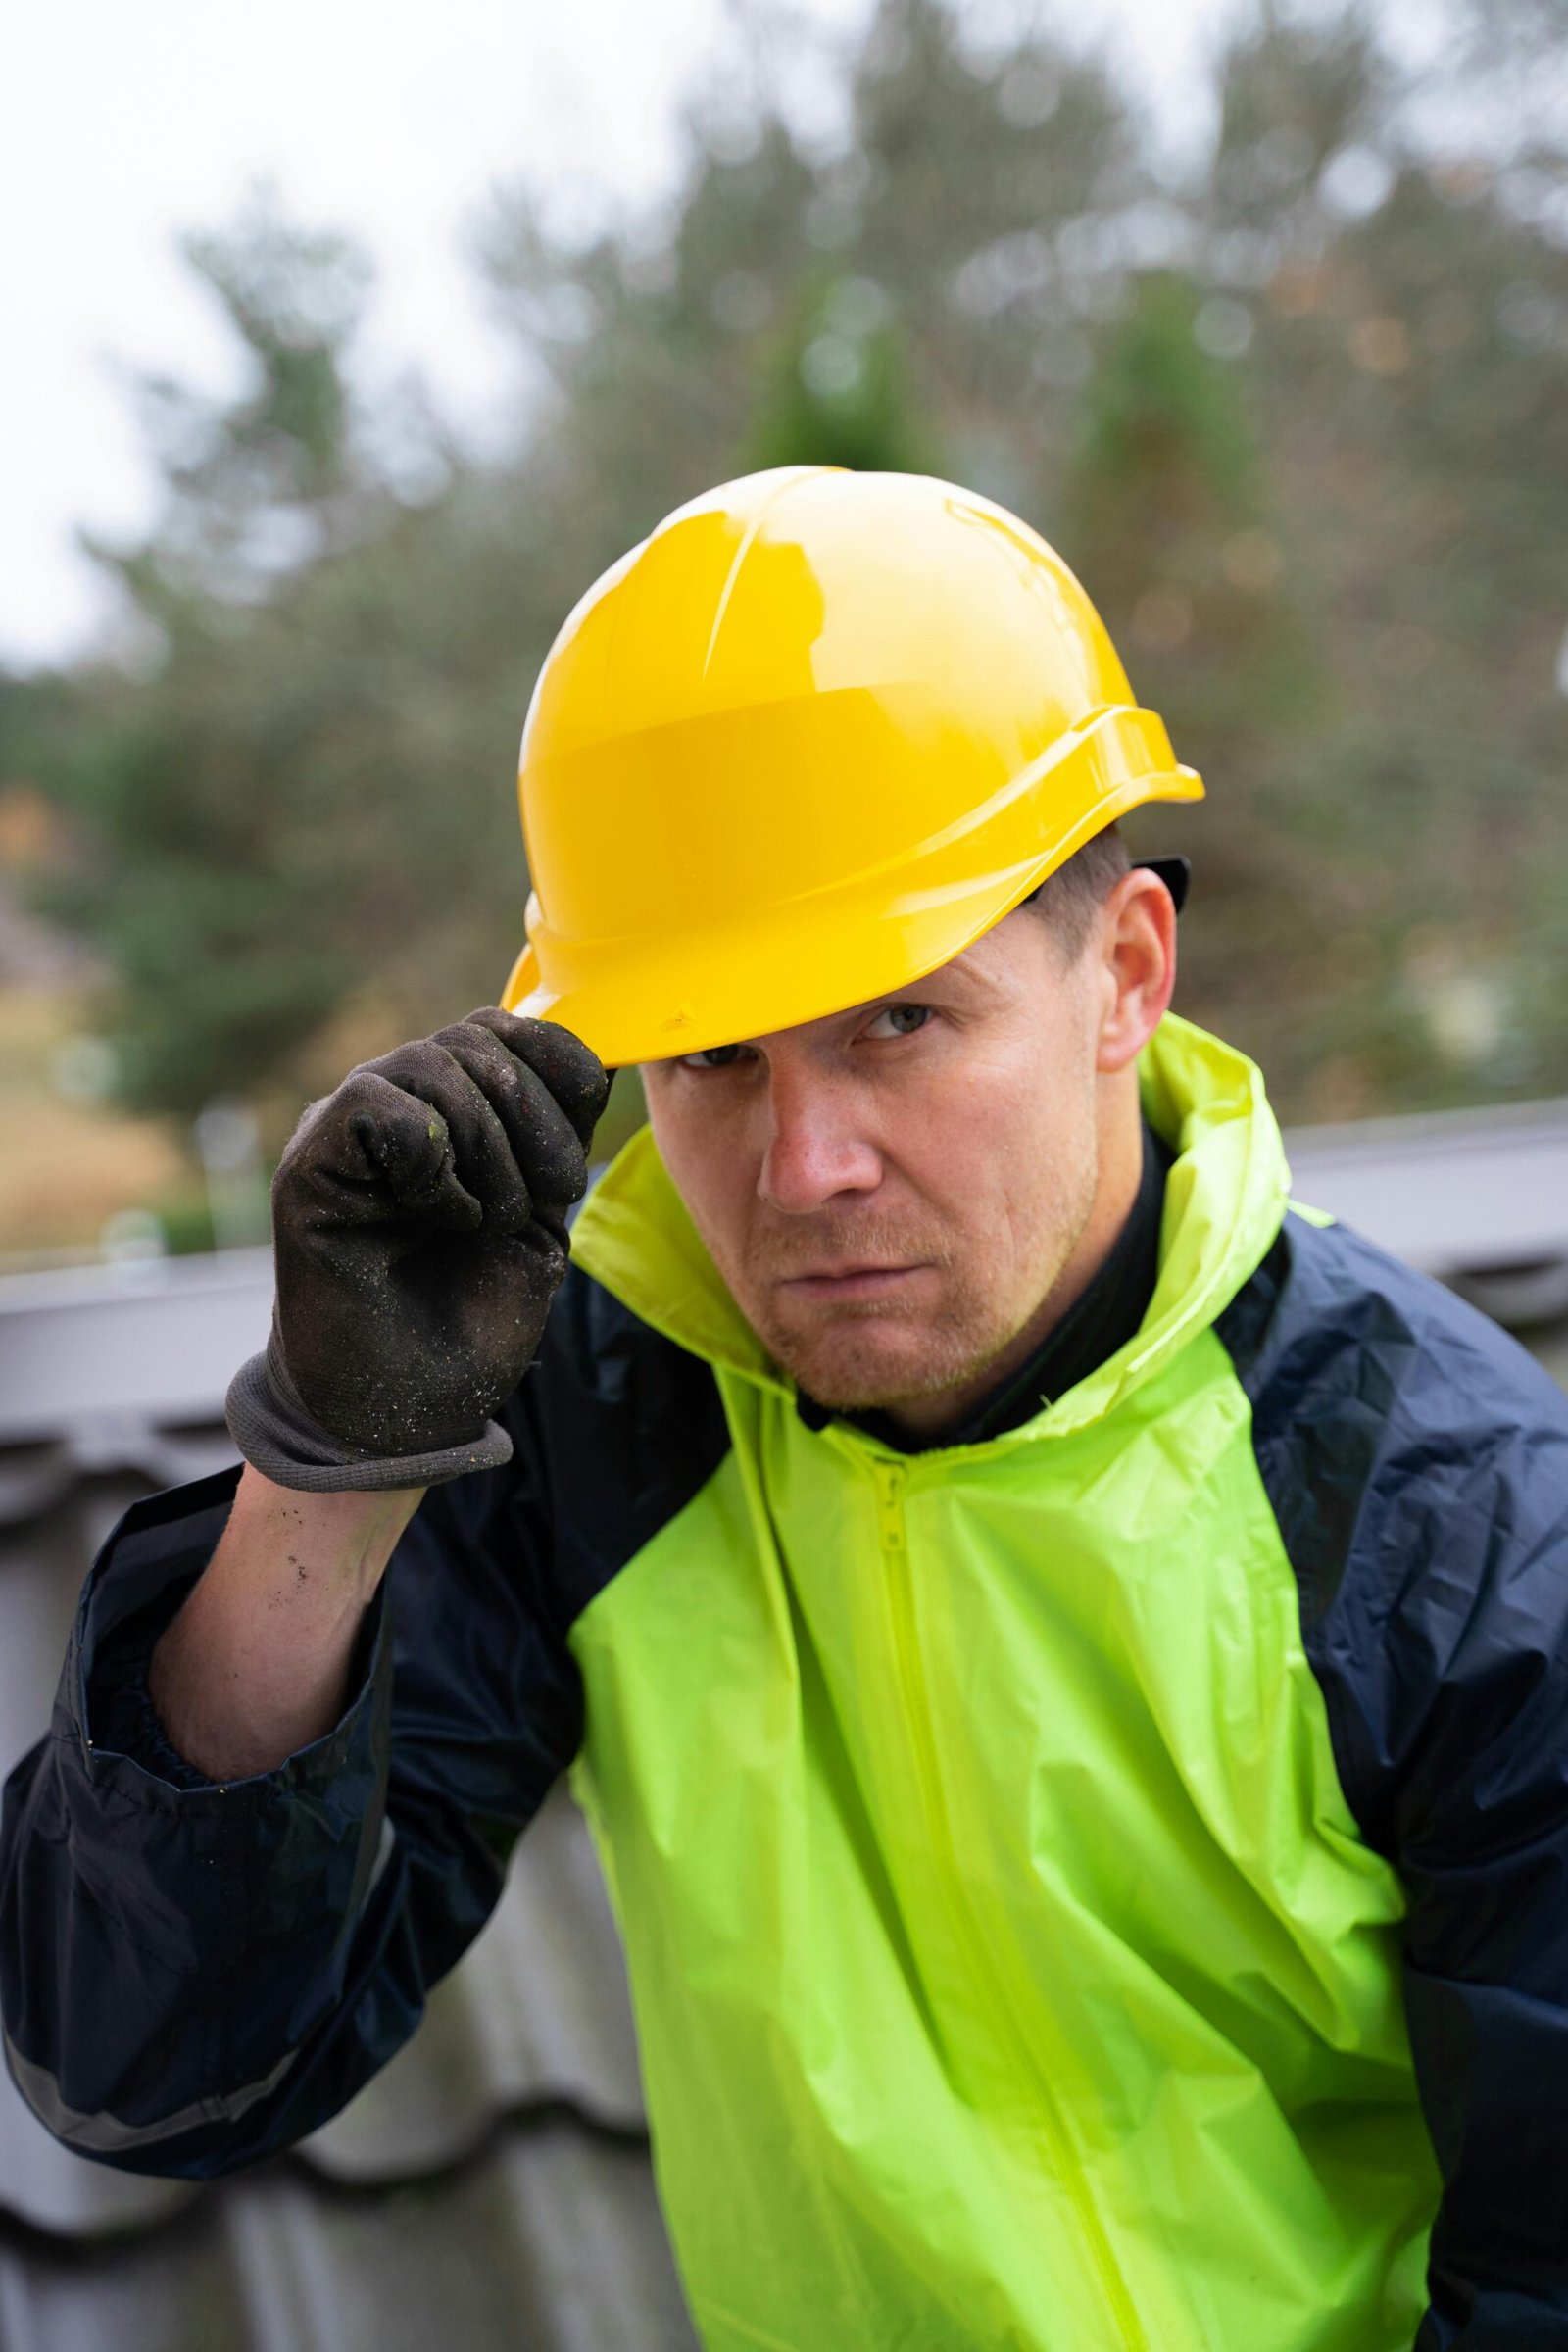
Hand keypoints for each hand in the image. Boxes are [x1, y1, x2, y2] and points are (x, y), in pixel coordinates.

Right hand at [265, 1009, 608, 1458]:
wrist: (408, 1409)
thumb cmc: (467, 1324)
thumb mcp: (539, 1222)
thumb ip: (553, 1144)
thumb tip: (589, 1066)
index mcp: (454, 1111)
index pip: (507, 1028)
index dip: (560, 1064)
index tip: (579, 1143)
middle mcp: (397, 1105)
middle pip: (476, 1038)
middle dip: (534, 1116)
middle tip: (545, 1197)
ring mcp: (348, 1129)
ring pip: (429, 1063)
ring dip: (486, 1147)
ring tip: (486, 1220)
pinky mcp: (310, 1163)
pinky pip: (375, 1104)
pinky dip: (428, 1159)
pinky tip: (437, 1213)